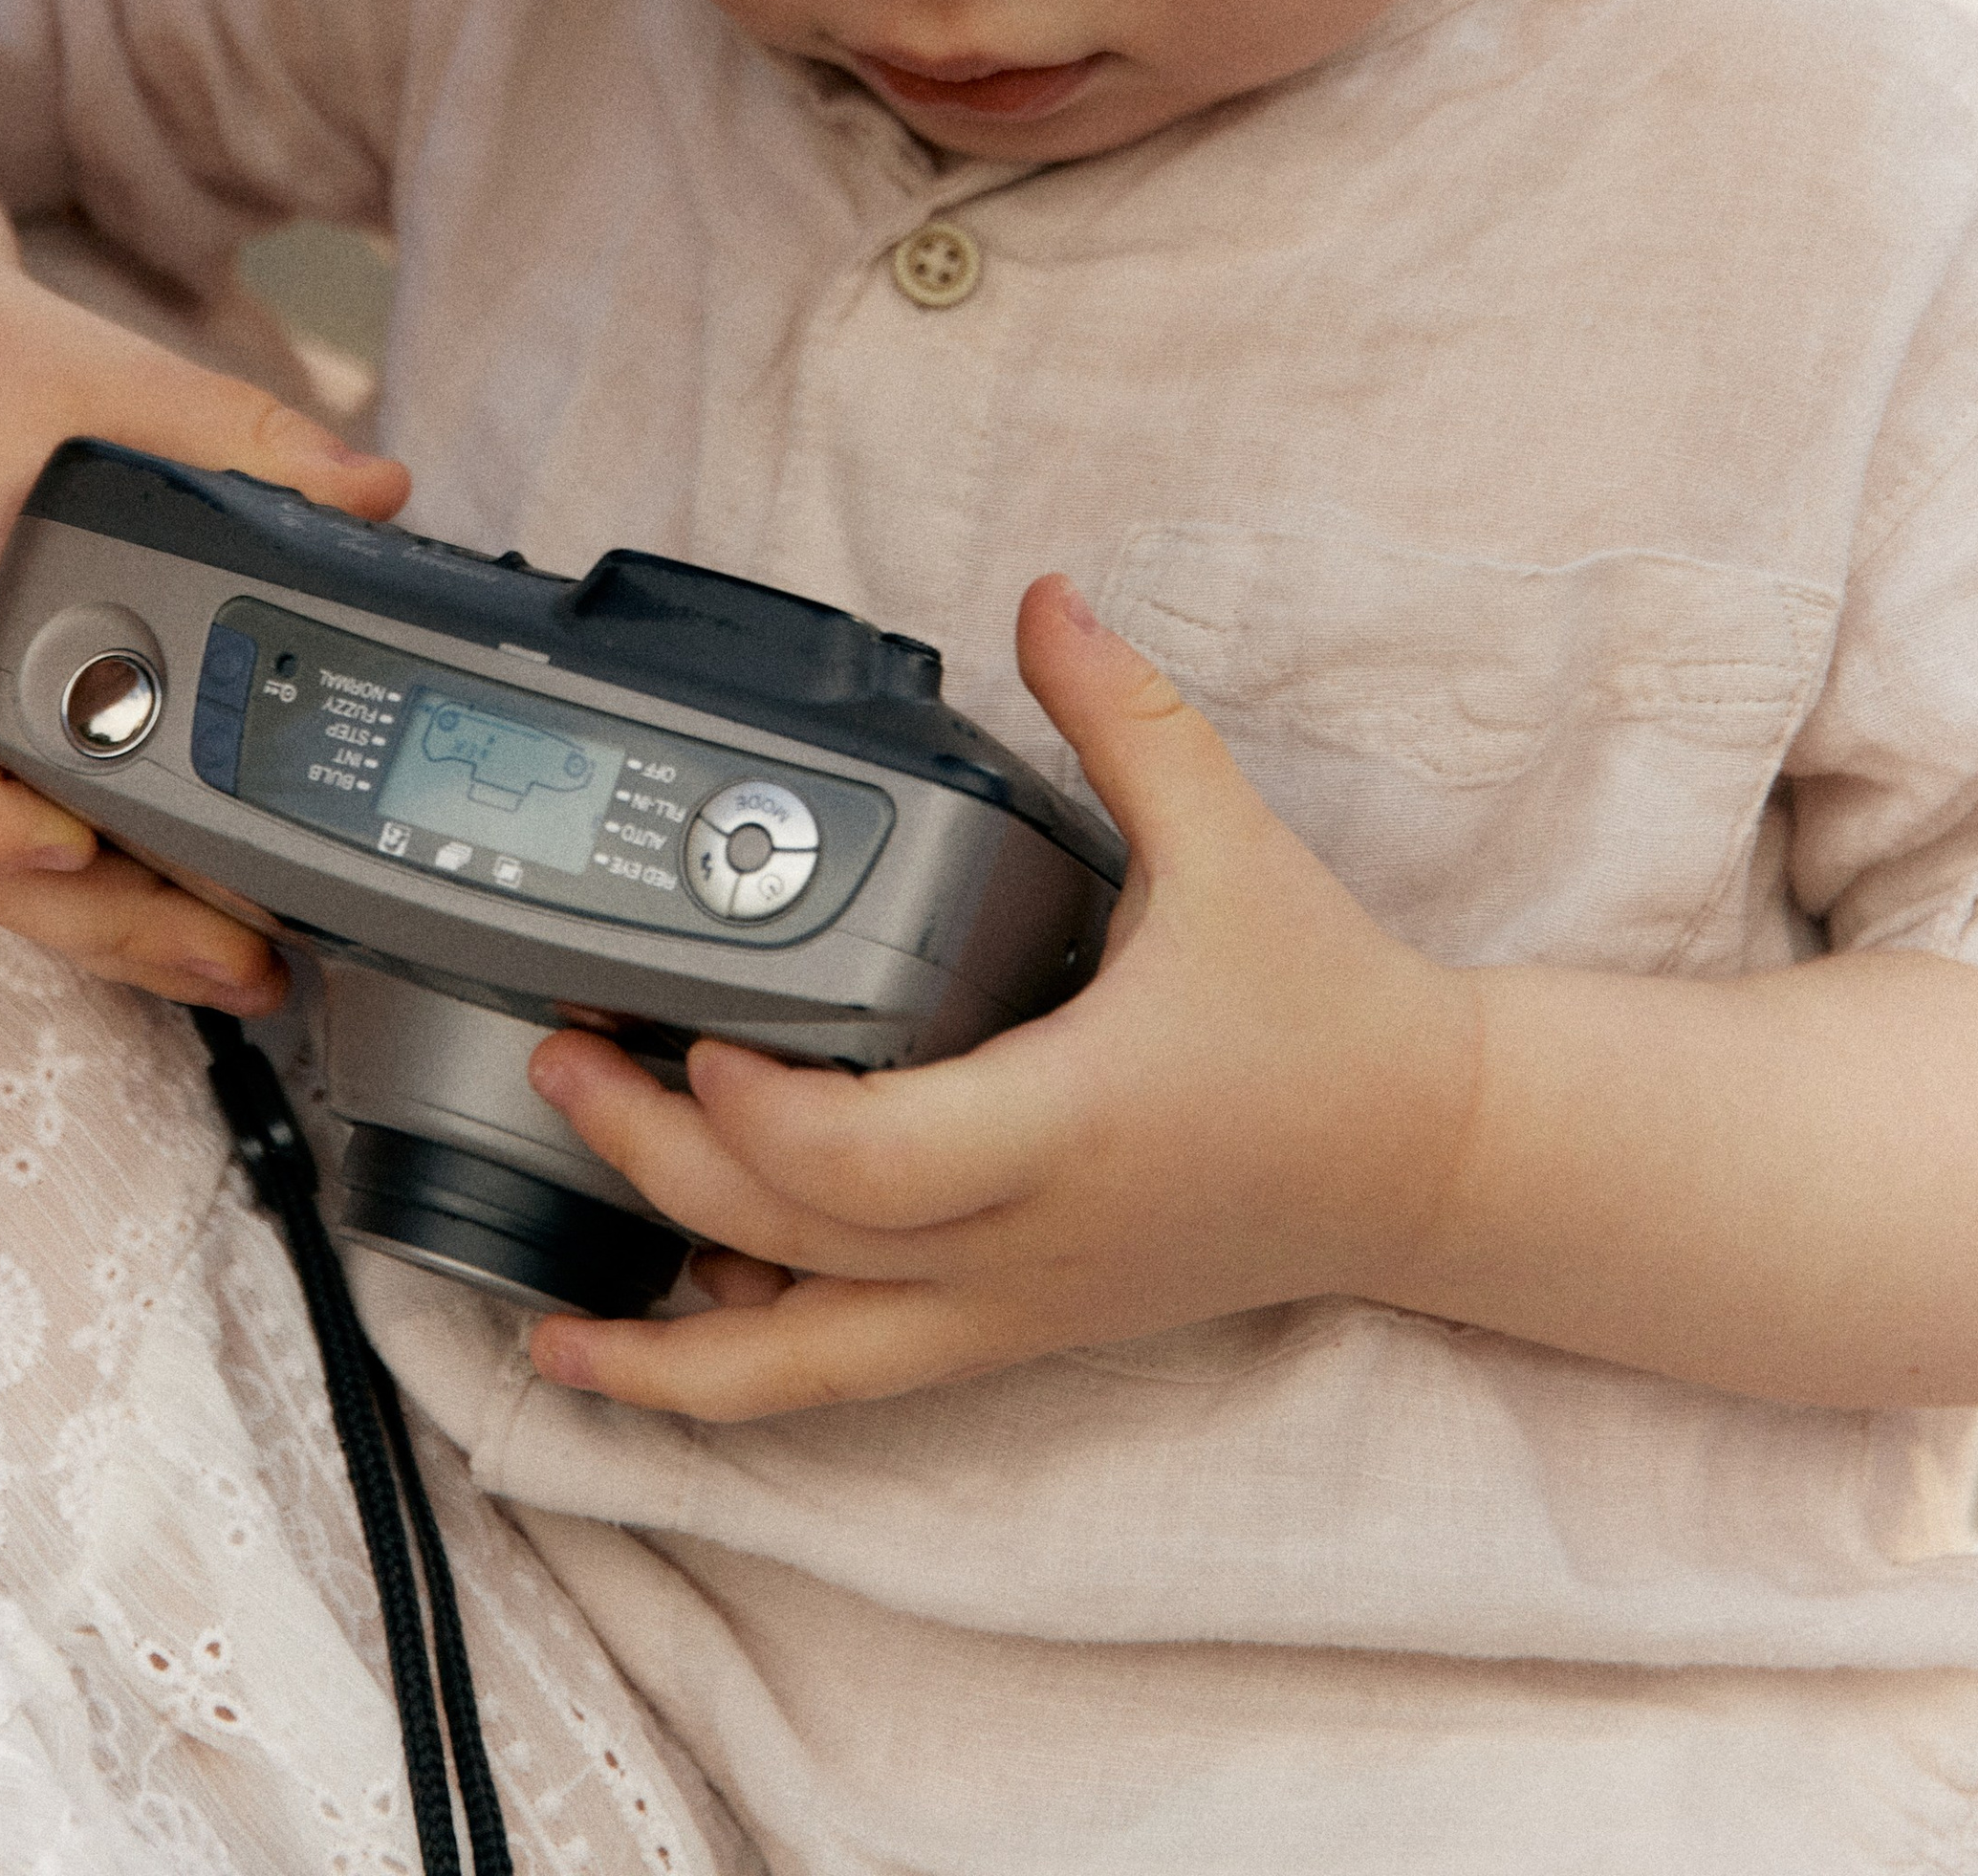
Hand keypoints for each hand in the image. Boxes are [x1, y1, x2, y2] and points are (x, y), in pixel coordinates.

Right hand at [0, 241, 407, 1006]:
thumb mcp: (115, 379)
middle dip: (101, 921)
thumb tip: (376, 489)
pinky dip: (103, 891)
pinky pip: (19, 836)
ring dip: (113, 932)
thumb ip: (247, 435)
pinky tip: (198, 919)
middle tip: (240, 955)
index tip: (71, 838)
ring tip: (247, 968)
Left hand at [521, 578, 1480, 1417]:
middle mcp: (1026, 1241)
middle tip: (561, 1060)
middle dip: (652, 1165)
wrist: (1426, 1162)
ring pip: (809, 1371)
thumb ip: (1124, 715)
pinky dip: (750, 1375)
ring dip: (669, 1350)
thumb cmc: (1328, 1010)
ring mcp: (1015, 1308)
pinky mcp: (1015, 1329)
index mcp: (1068, 1122)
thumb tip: (1044, 597)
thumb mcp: (1231, 841)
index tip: (686, 1025)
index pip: (866, 1163)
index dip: (751, 1111)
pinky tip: (673, 1344)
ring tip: (551, 1323)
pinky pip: (856, 1381)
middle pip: (794, 1251)